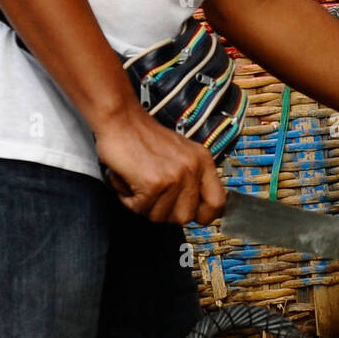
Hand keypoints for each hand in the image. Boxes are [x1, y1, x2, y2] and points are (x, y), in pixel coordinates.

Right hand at [95, 106, 225, 225]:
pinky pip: (141, 208)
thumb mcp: (181, 154)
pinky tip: (129, 182)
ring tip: (139, 184)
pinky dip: (129, 200)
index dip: (203, 215)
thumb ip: (191, 178)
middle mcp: (193, 169)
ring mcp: (175, 177)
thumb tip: (194, 208)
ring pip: (161, 216)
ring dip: (144, 205)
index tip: (192, 215)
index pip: (217, 203)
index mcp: (203, 162)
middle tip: (153, 196)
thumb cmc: (144, 137)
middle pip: (186, 217)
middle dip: (164, 213)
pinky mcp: (154, 183)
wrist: (121, 120)